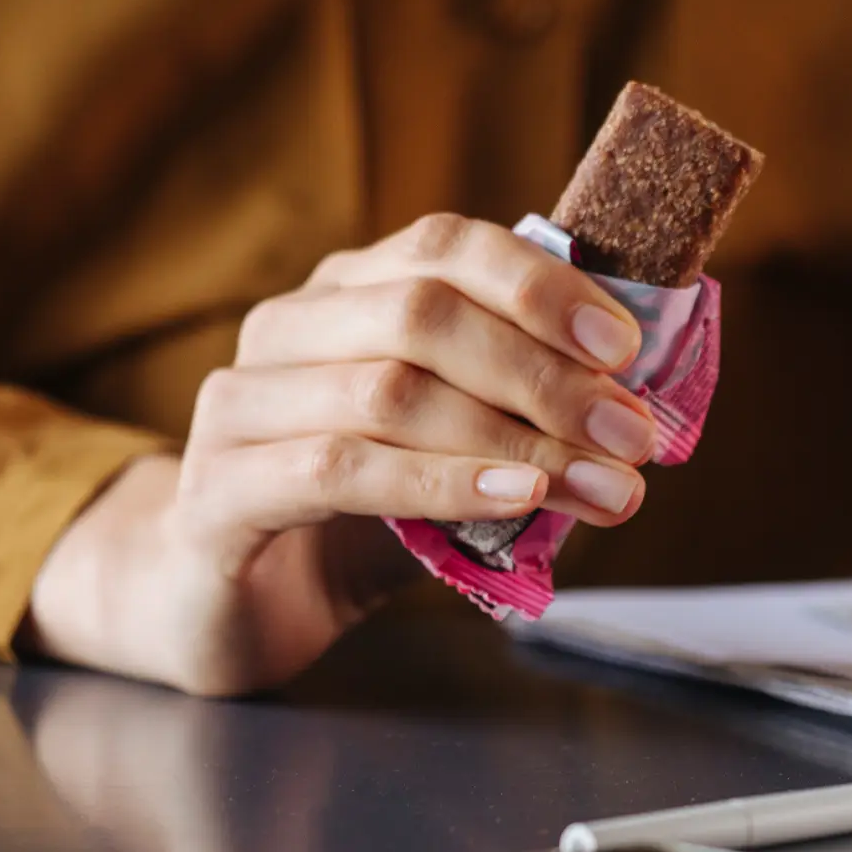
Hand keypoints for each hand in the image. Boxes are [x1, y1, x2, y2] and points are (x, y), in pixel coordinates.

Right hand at [26, 213, 658, 694]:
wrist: (216, 605)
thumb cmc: (348, 519)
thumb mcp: (446, 450)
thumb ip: (515, 416)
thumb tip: (634, 407)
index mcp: (342, 295)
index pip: (443, 246)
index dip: (540, 285)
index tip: (626, 346)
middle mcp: (283, 331)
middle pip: (423, 314)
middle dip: (547, 374)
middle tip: (633, 433)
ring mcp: (239, 408)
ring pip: (389, 390)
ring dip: (516, 437)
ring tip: (603, 484)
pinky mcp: (216, 493)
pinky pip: (338, 469)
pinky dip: (440, 481)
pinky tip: (515, 498)